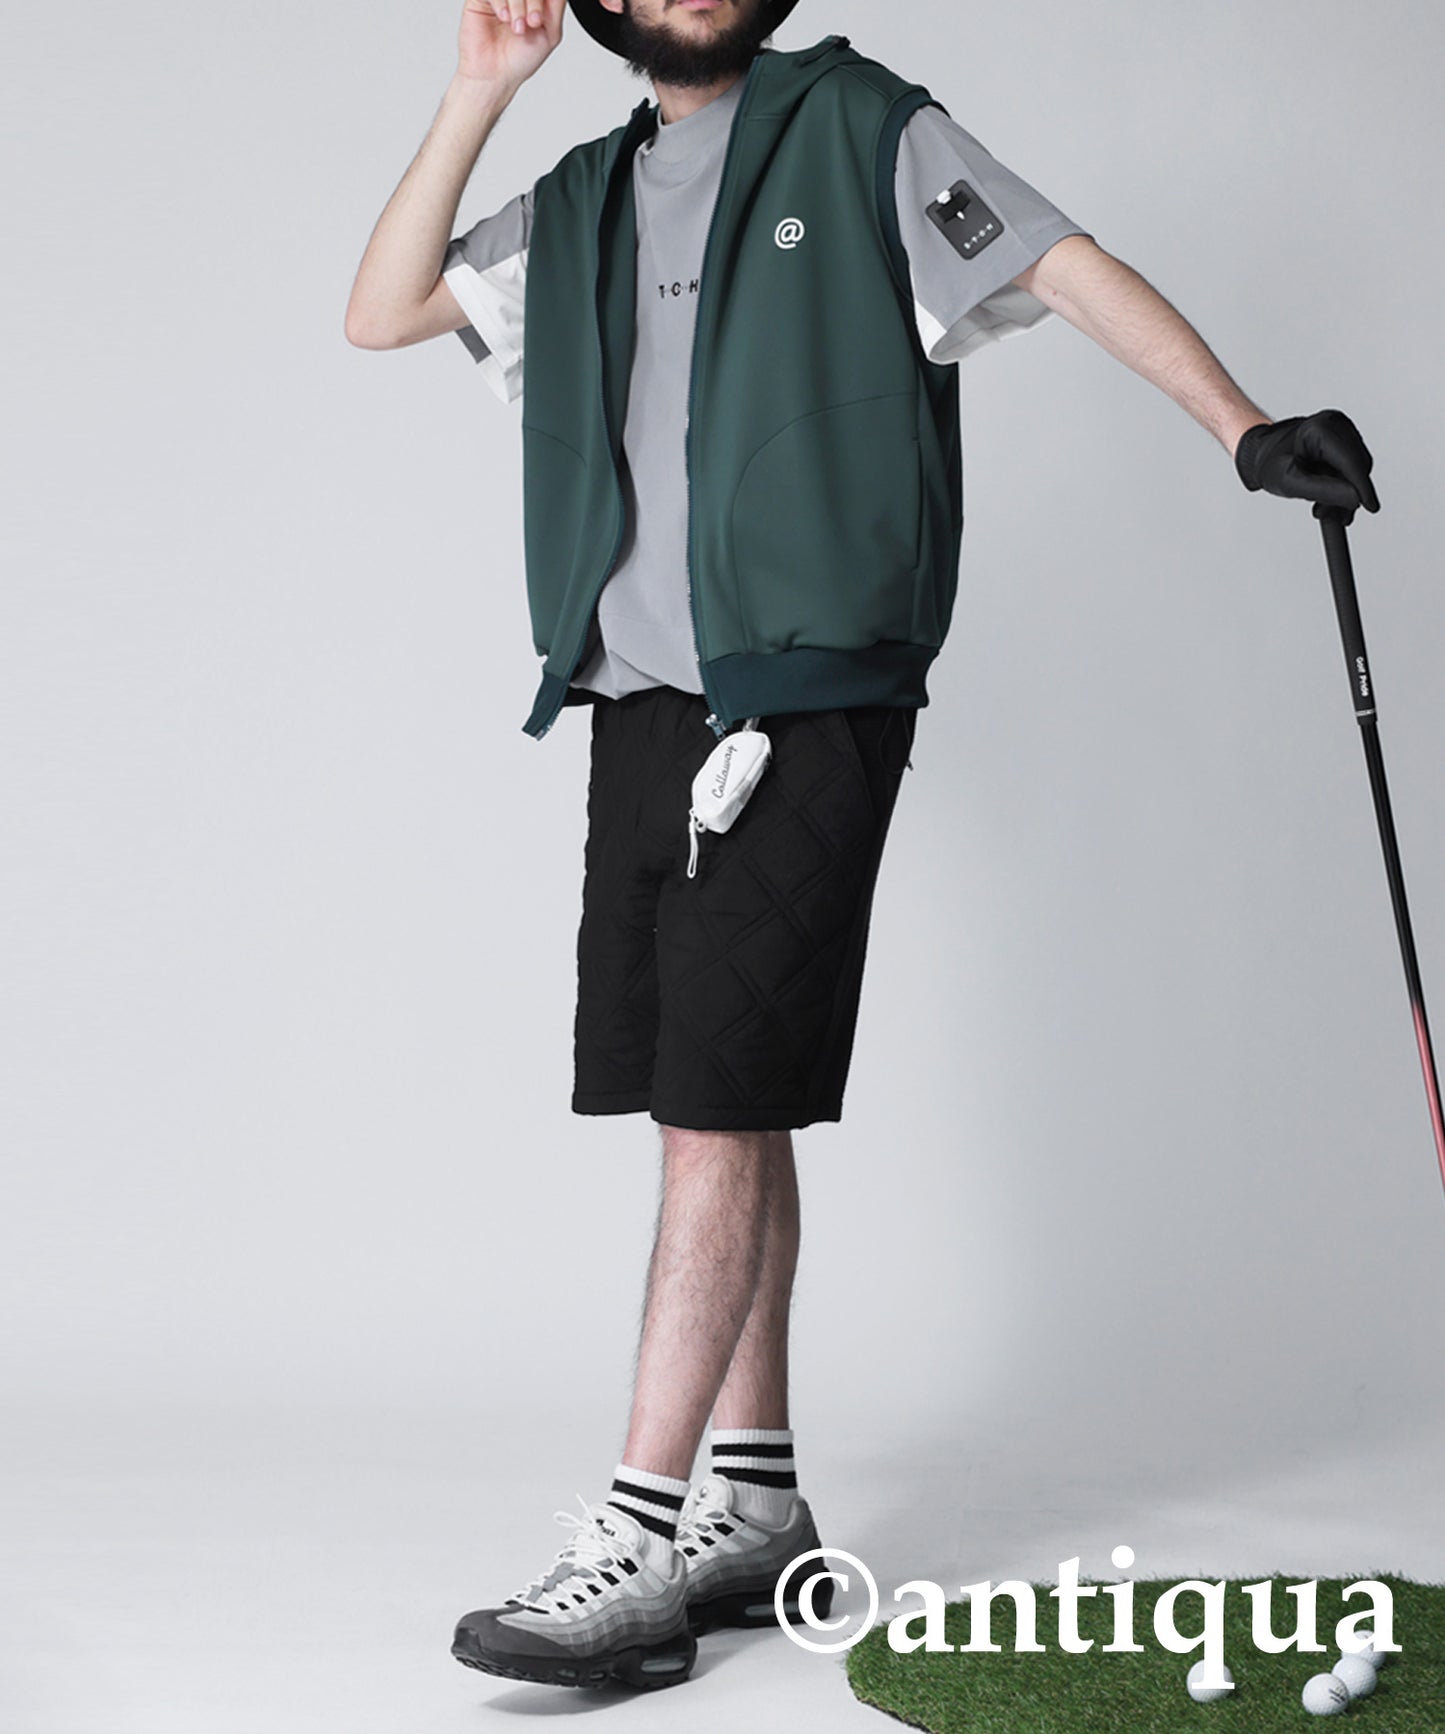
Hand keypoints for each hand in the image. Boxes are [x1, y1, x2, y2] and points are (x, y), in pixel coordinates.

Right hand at [458, 0, 563, 87]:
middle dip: (533, 2)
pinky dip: (501, 2)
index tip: (539, 21)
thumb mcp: (550, 32)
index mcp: (535, 0)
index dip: (542, 1)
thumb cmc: (520, 58)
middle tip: (532, 23)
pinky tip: (504, 19)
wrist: (495, 75)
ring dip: (518, 5)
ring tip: (517, 28)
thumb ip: (557, 5)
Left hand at [1234, 409, 1379, 513]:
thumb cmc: (1270, 463)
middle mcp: (1336, 424)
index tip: (1371, 507)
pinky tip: (1327, 499)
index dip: (1362, 487)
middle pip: (1357, 465)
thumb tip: (1355, 499)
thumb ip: (1322, 491)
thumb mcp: (1289, 482)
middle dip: (1348, 493)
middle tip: (1331, 517)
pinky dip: (1342, 486)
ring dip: (1344, 493)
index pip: (1350, 461)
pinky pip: (1351, 468)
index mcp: (1320, 428)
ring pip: (1356, 469)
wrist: (1263, 455)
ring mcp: (1342, 431)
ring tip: (1321, 509)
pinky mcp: (1344, 441)